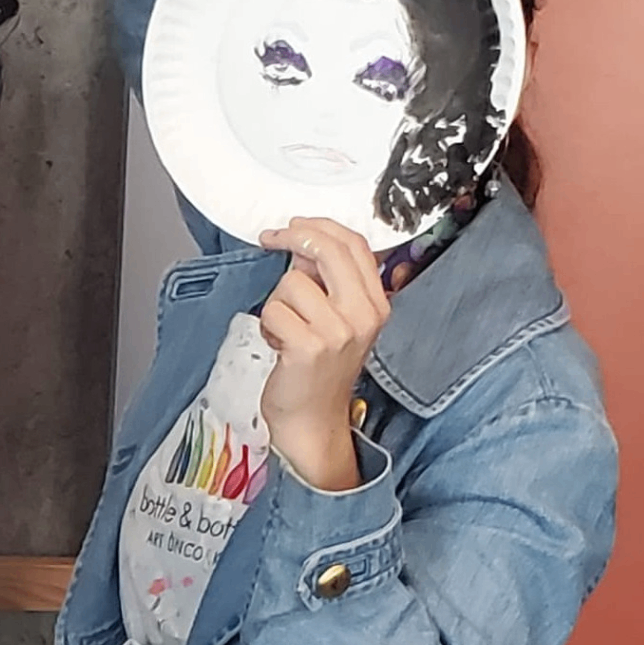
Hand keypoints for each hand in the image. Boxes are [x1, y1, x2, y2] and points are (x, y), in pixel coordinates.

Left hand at [257, 218, 390, 490]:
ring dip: (278, 303)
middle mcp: (363, 315)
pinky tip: (278, 345)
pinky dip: (268, 326)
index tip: (294, 225)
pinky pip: (273, 311)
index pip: (355, 245)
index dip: (321, 227)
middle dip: (294, 237)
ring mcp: (338, 331)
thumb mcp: (336, 320)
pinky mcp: (309, 347)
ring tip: (286, 329)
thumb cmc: (317, 369)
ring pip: (292, 282)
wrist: (311, 419)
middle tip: (271, 238)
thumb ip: (327, 282)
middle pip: (328, 250)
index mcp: (375, 303)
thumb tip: (301, 243)